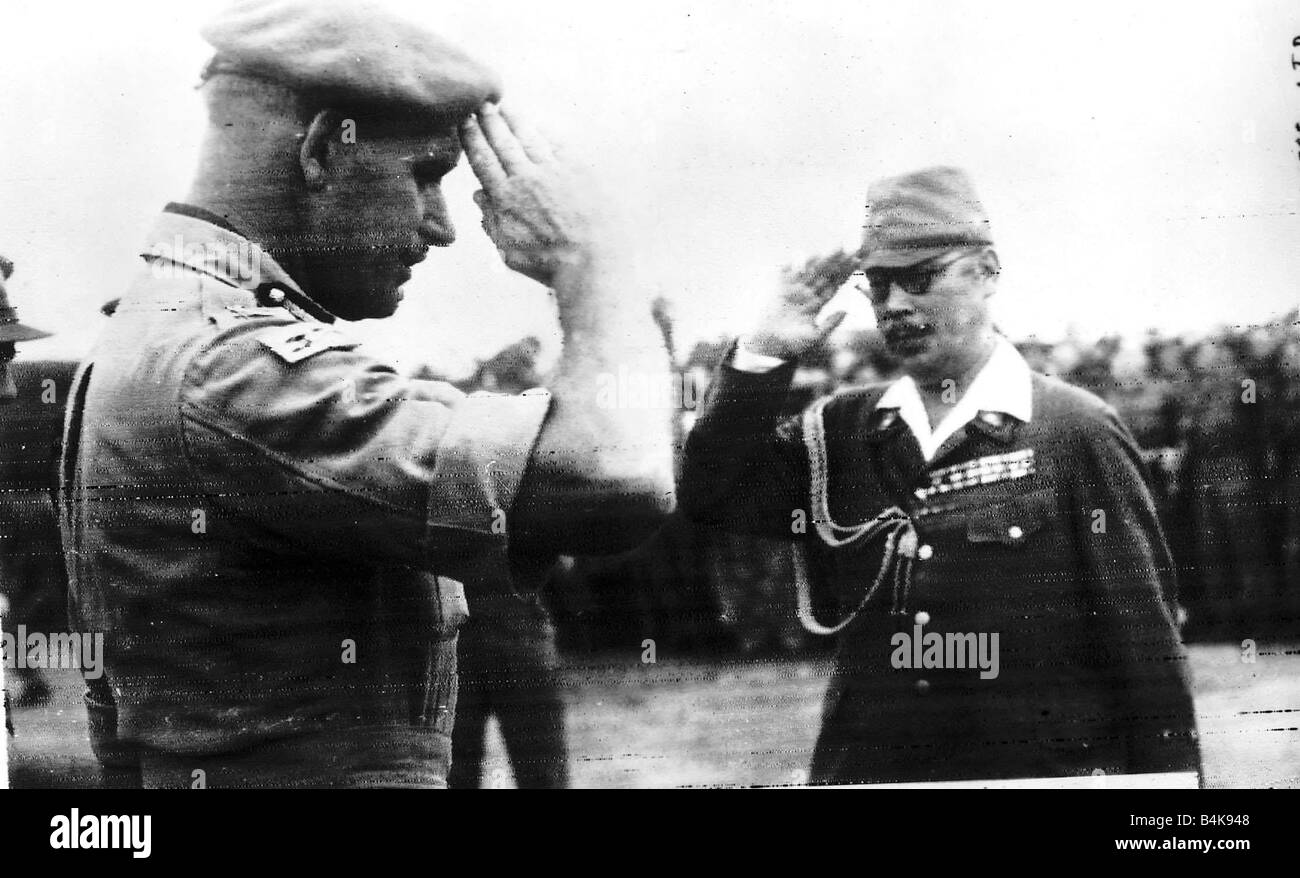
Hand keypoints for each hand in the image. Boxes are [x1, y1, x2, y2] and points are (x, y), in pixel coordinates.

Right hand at [460, 104, 608, 289]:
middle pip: (503, 142)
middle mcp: (526, 178)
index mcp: (505, 198)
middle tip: (482, 104)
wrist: (590, 264)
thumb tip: (480, 196)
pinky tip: (540, 124)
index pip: (483, 160)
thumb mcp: (508, 250)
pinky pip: (559, 143)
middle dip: (490, 120)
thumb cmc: (548, 264)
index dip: (472, 138)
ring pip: (529, 137)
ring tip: (506, 106)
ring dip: (515, 119)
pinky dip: (546, 131)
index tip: (465, 122)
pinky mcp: (578, 169)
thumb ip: (491, 221)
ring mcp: (553, 171)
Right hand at [741, 250, 857, 359]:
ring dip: (824, 259)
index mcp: (818, 304)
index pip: (835, 285)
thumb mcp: (814, 337)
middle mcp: (809, 293)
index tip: (858, 261)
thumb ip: (830, 325)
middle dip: (839, 261)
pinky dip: (795, 264)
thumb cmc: (792, 344)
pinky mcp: (780, 288)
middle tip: (852, 247)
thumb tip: (846, 311)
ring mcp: (795, 289)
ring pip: (812, 271)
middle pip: (827, 274)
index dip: (846, 273)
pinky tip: (803, 256)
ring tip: (838, 248)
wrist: (768, 343)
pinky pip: (789, 272)